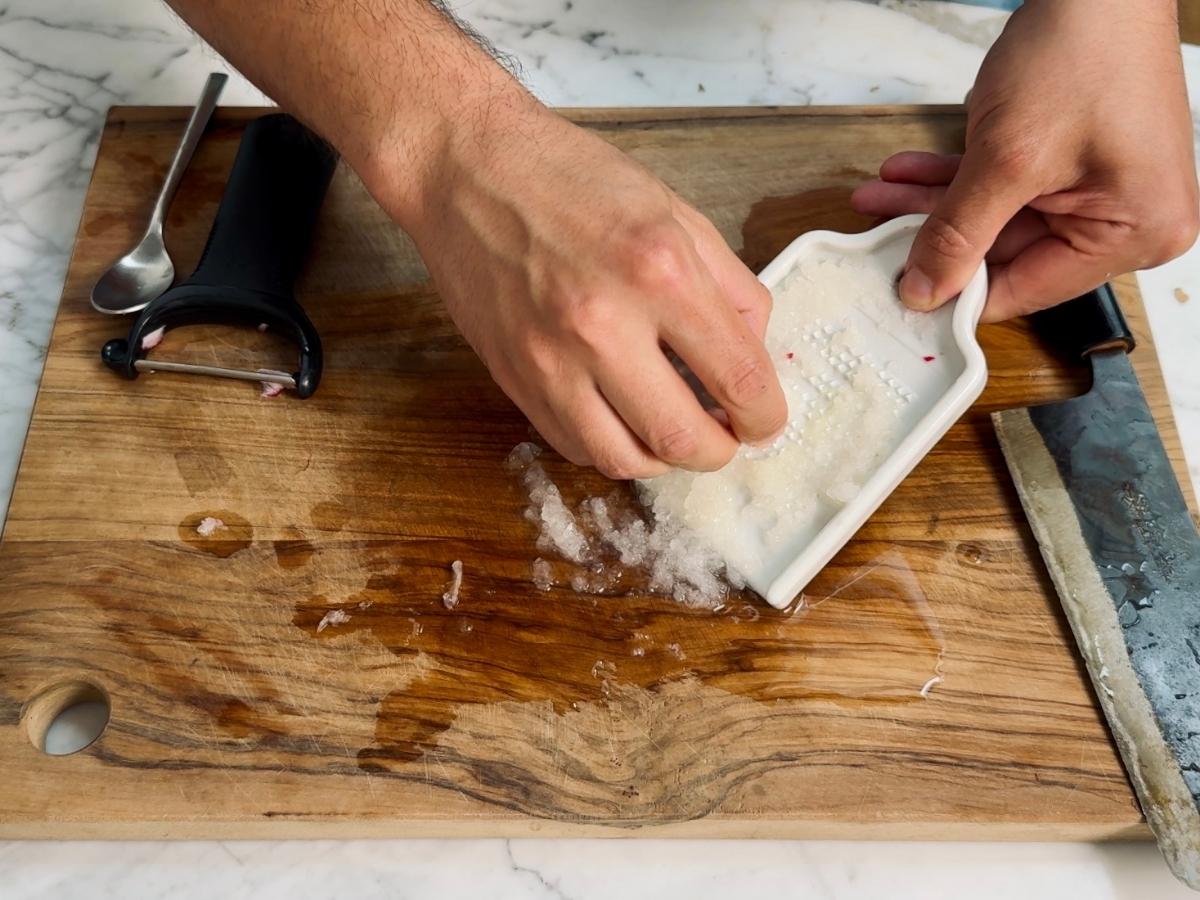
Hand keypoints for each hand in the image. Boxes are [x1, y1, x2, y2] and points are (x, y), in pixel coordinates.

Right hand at [399, 97, 786, 478]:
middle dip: (721, 451)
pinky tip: (622, 417)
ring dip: (664, 461)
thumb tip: (756, 353)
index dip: (765, 416)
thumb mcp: (675, 210)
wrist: (466, 170)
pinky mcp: (514, 379)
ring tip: (674, 433)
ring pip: (625, 460)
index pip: (738, 377)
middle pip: (684, 439)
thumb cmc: (571, 179)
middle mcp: (604, 324)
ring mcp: (550, 359)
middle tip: (726, 436)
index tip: (765, 420)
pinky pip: (574, 446)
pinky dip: (611, 446)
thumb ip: (730, 285)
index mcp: (660, 271)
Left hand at [851, 0, 1198, 321]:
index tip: (903, 294)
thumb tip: (924, 289)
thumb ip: (959, 233)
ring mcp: (1099, 190)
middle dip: (936, 237)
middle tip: (876, 239)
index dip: (958, 293)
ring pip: (996, 218)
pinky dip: (956, 179)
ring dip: (935, 205)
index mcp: (1135, 234)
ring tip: (879, 198)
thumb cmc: (1083, 52)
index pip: (1027, 289)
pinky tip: (906, 175)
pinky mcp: (1071, 163)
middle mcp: (1128, 220)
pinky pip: (1005, 187)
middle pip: (1007, 254)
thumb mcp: (1007, 160)